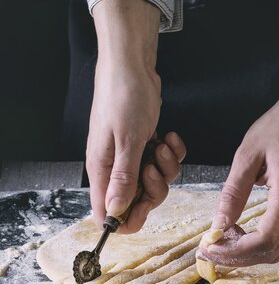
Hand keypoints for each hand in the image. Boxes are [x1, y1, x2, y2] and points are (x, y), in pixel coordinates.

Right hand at [86, 0, 185, 233]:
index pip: (107, 212)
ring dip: (165, 167)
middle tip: (154, 168)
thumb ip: (123, 178)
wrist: (132, 65)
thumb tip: (114, 212)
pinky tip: (168, 135)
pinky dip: (171, 151)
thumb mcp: (127, 140)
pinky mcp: (145, 141)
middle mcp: (114, 165)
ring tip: (162, 144)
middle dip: (153, 189)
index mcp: (102, 169)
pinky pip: (164, 160)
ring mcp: (130, 153)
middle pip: (136, 200)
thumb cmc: (123, 96)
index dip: (126, 218)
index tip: (144, 207)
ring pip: (154, 180)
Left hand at [199, 58, 278, 266]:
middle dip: (239, 258)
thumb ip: (234, 191)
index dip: (236, 252)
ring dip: (250, 252)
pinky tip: (241, 230)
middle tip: (210, 249)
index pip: (266, 239)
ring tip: (223, 239)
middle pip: (273, 252)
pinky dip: (261, 242)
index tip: (210, 247)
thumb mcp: (248, 153)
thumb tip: (218, 224)